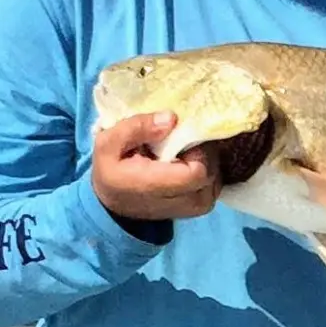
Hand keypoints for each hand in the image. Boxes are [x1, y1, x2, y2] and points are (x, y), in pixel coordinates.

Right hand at [92, 111, 220, 221]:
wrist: (115, 203)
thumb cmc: (112, 170)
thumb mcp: (108, 142)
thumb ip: (136, 127)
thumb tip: (172, 118)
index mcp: (155, 186)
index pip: (198, 171)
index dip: (197, 149)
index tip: (183, 135)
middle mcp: (181, 202)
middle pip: (211, 171)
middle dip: (202, 150)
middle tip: (184, 139)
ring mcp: (195, 208)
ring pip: (217, 176)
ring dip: (205, 159)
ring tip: (183, 151)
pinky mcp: (202, 207)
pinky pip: (216, 182)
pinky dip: (208, 168)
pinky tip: (188, 162)